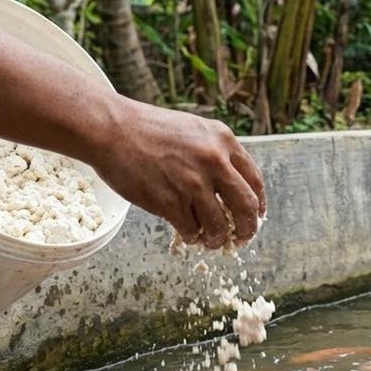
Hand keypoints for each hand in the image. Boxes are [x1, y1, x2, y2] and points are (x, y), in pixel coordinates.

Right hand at [93, 99, 266, 248]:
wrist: (113, 129)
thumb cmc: (148, 130)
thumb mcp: (194, 130)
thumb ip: (216, 153)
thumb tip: (232, 187)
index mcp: (223, 141)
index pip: (254, 180)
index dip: (258, 204)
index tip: (255, 216)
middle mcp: (213, 160)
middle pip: (245, 207)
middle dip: (247, 228)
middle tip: (241, 238)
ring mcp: (192, 182)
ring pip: (218, 224)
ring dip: (216, 238)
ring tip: (210, 241)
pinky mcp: (170, 201)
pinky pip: (191, 230)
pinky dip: (191, 236)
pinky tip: (187, 234)